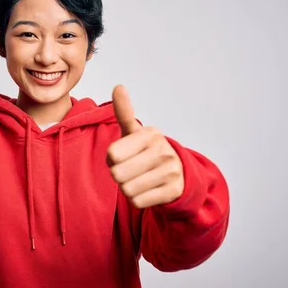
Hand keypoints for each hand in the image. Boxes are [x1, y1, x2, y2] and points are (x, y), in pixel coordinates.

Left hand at [107, 85, 183, 208]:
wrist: (176, 173)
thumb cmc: (145, 151)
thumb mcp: (134, 131)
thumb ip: (124, 111)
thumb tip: (119, 86)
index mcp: (150, 134)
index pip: (112, 155)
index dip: (111, 159)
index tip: (122, 155)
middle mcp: (163, 151)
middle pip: (117, 174)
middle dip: (118, 175)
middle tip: (130, 169)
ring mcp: (171, 171)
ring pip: (127, 190)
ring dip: (127, 188)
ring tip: (138, 179)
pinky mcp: (173, 191)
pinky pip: (138, 201)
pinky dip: (137, 199)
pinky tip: (147, 189)